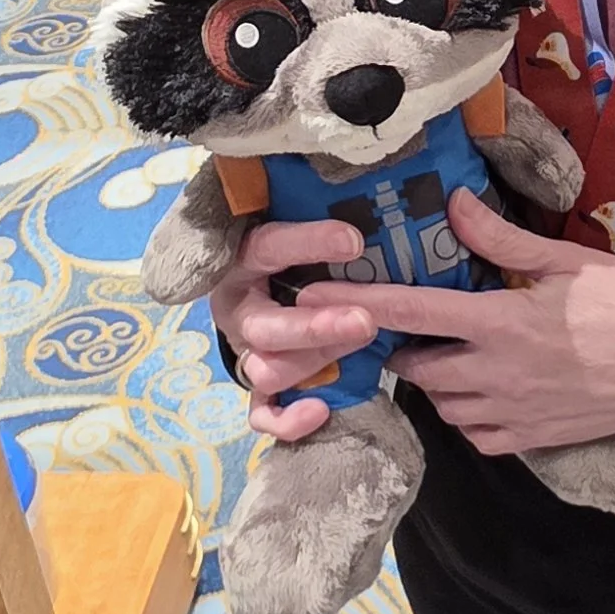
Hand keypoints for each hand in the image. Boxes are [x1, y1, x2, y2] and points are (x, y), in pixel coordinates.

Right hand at [207, 214, 383, 443]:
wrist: (271, 290)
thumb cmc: (295, 252)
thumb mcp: (298, 228)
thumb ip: (317, 215)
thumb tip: (375, 194)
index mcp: (239, 261)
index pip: (265, 249)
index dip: (306, 245)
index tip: (353, 240)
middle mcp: (238, 311)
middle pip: (265, 328)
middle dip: (316, 327)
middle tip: (365, 320)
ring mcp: (246, 352)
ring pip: (266, 371)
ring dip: (315, 360)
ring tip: (362, 343)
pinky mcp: (257, 388)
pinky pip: (263, 415)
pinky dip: (288, 419)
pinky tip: (322, 409)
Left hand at [288, 187, 614, 460]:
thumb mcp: (572, 261)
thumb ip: (505, 240)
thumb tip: (453, 204)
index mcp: (503, 323)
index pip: (412, 313)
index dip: (359, 306)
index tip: (312, 300)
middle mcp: (499, 374)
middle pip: (419, 369)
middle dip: (403, 349)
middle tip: (410, 325)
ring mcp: (517, 413)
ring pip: (445, 407)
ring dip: (436, 383)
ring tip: (450, 355)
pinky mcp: (536, 438)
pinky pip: (480, 436)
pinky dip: (469, 417)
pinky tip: (485, 393)